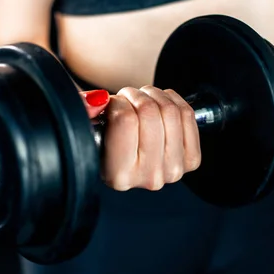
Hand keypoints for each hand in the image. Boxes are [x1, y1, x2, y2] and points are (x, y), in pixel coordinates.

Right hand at [80, 86, 201, 190]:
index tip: (111, 105)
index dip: (117, 102)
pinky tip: (160, 105)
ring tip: (142, 101)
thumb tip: (98, 99)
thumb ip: (82, 109)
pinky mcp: (191, 160)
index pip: (125, 120)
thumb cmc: (106, 139)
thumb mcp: (87, 125)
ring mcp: (173, 170)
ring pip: (170, 110)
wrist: (129, 157)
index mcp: (117, 175)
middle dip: (135, 96)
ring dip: (154, 95)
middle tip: (127, 99)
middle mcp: (147, 177)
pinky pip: (187, 114)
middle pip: (149, 112)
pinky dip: (173, 100)